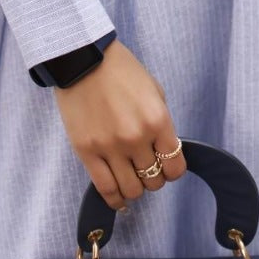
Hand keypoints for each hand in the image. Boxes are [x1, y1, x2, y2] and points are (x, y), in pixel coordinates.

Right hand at [52, 38, 186, 210]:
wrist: (83, 58)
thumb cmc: (120, 70)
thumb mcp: (153, 90)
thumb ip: (160, 121)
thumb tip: (163, 149)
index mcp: (157, 119)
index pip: (175, 167)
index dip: (173, 171)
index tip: (167, 166)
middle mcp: (136, 137)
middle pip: (154, 181)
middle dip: (153, 178)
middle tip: (146, 168)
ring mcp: (110, 147)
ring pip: (131, 190)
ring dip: (135, 188)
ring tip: (130, 178)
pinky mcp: (87, 152)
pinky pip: (105, 189)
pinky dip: (114, 199)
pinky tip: (118, 198)